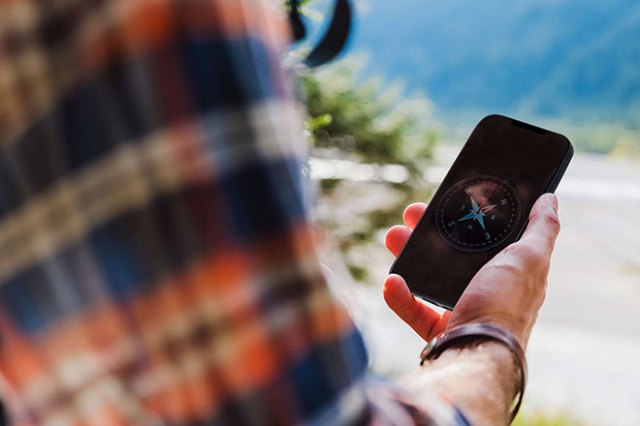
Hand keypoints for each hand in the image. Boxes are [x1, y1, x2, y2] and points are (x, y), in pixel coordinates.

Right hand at [384, 193, 559, 347]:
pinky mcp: (441, 331)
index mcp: (508, 271)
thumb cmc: (506, 305)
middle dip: (428, 233)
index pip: (485, 236)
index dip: (465, 217)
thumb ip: (542, 229)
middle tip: (411, 216)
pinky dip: (401, 297)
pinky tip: (392, 282)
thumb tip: (550, 199)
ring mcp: (462, 310)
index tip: (446, 200)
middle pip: (452, 255)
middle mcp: (486, 290)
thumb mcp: (529, 258)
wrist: (479, 352)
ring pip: (429, 278)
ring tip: (393, 237)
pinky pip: (415, 310)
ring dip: (408, 256)